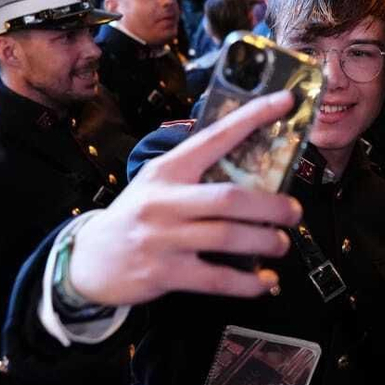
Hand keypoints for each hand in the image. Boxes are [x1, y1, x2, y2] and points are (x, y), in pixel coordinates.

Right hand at [66, 93, 301, 305]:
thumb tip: (254, 162)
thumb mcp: (156, 184)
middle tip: (294, 212)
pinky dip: (249, 283)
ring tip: (280, 244)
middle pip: (230, 198)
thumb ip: (195, 173)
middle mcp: (164, 201)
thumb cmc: (136, 217)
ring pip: (228, 238)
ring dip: (265, 242)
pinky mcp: (164, 273)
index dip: (253, 118)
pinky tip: (266, 282)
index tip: (286, 101)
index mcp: (167, 171)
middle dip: (272, 206)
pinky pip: (217, 279)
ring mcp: (163, 238)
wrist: (90, 260)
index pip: (215, 136)